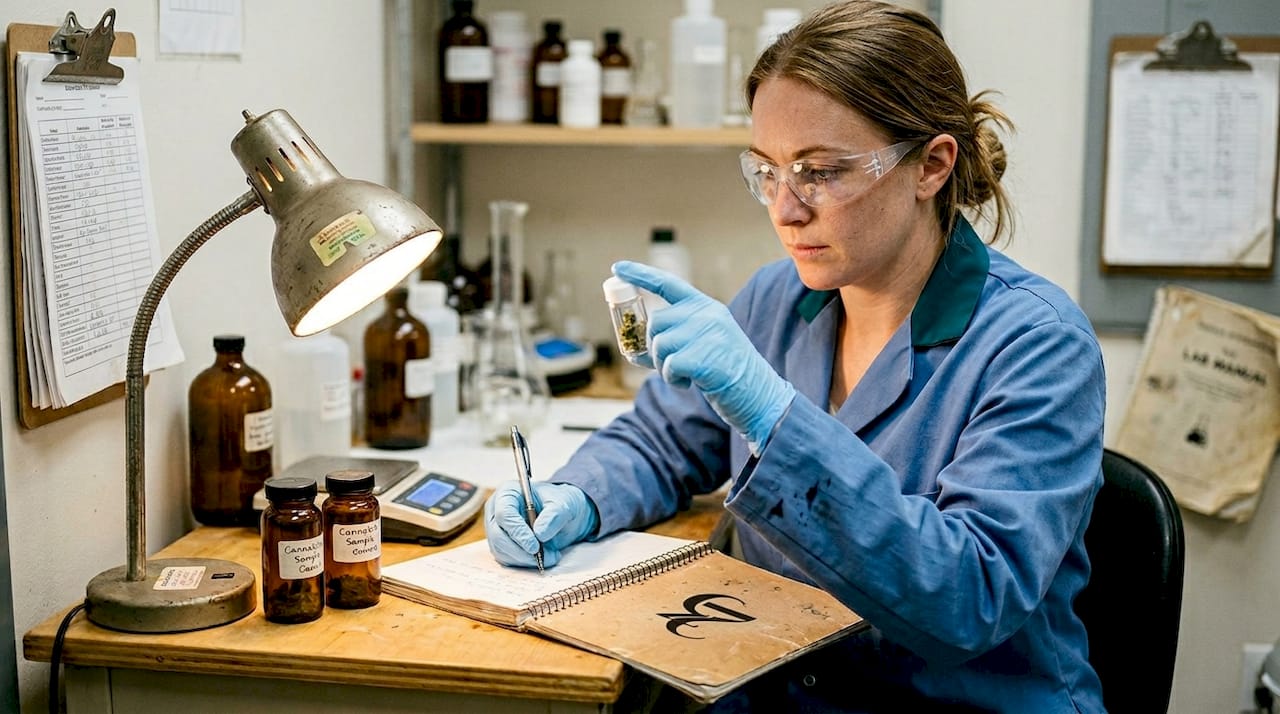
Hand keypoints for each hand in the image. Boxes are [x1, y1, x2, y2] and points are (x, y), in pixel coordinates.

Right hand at [484, 481, 599, 568]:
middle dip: (521, 550)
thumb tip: (540, 534)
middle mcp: (497, 511)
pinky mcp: (501, 546)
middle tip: (544, 557)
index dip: (518, 532)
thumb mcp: (564, 504)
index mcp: (508, 493)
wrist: (562, 514)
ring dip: (525, 559)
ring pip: (501, 551)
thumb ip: (554, 515)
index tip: (534, 546)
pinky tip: (543, 558)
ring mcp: (497, 529)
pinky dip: (525, 563)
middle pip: (498, 535)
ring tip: (550, 556)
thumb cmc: (559, 503)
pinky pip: (507, 559)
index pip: (504, 514)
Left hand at [613, 260, 795, 448]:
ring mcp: (707, 333)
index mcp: (706, 307)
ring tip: (686, 375)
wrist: (759, 395)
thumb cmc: (726, 373)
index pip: (667, 284)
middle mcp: (707, 314)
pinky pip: (668, 365)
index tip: (617, 267)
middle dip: (655, 348)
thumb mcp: (701, 346)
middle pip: (656, 322)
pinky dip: (672, 379)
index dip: (640, 274)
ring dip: (663, 366)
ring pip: (659, 344)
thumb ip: (673, 340)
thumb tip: (633, 349)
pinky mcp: (704, 356)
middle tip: (672, 366)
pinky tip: (690, 383)